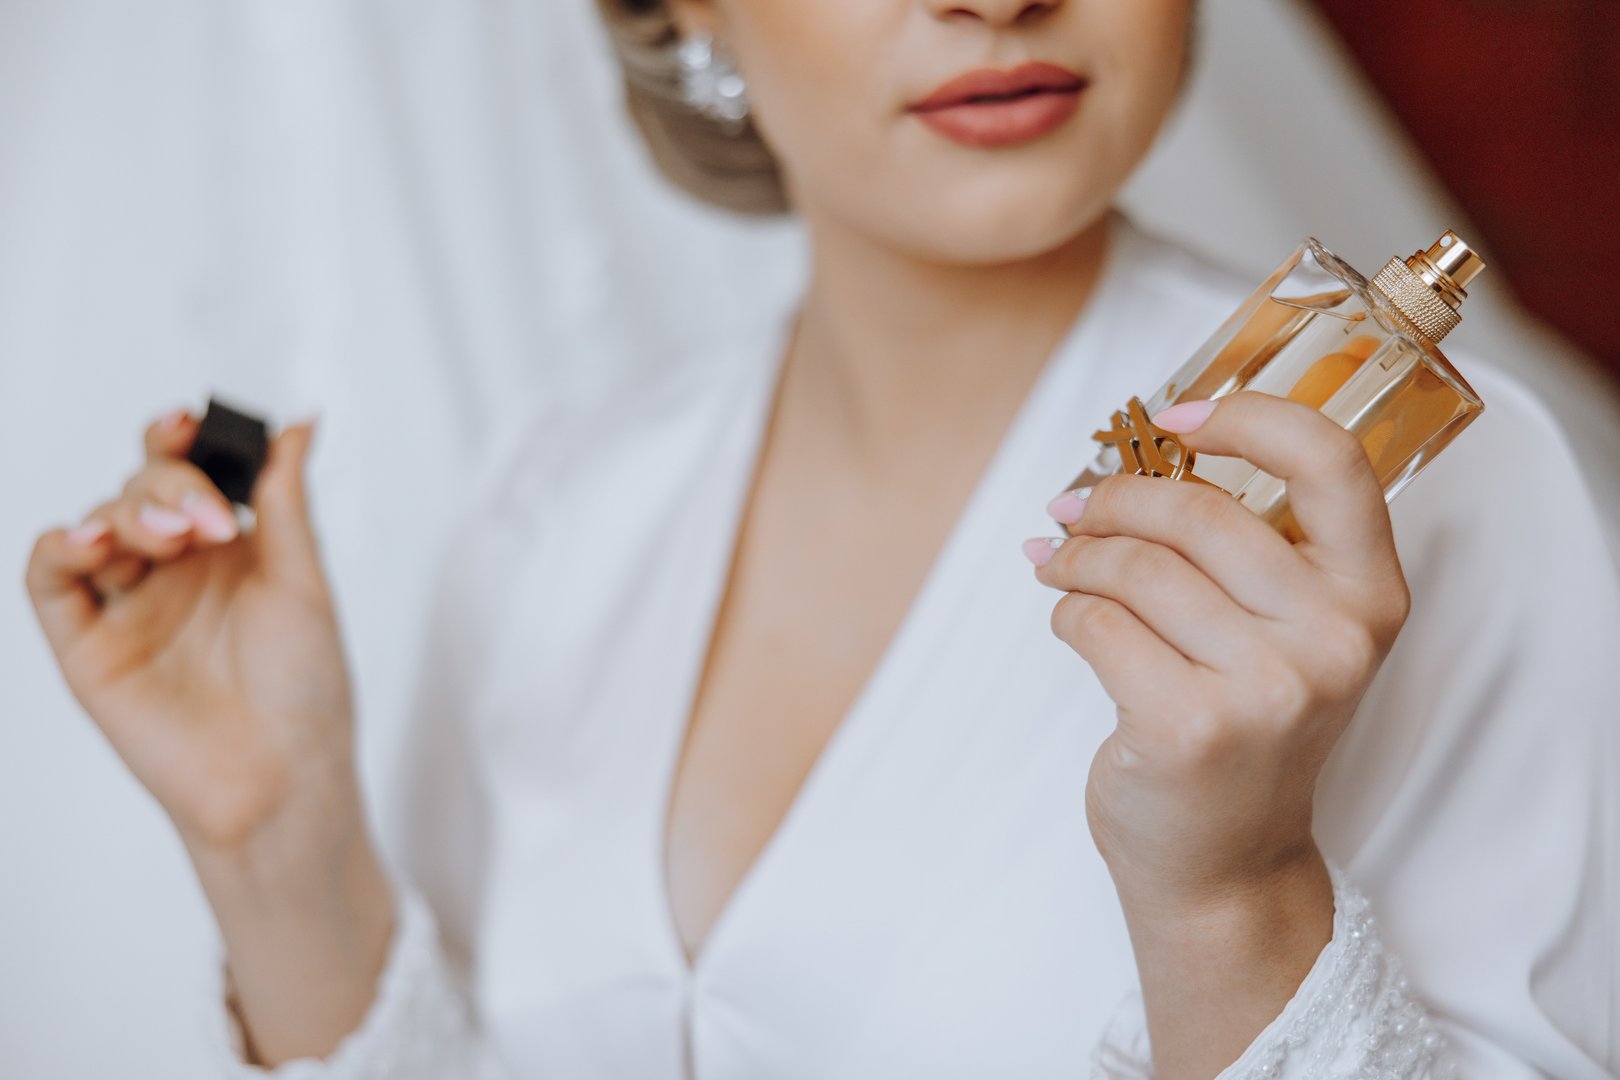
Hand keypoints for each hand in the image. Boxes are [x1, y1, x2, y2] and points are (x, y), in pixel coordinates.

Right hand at [25, 407, 355, 851]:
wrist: (280, 776)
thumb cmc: (305, 686)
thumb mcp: (303, 579)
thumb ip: (285, 500)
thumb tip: (302, 422)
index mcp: (228, 547)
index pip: (187, 471)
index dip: (179, 440)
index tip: (190, 425)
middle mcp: (174, 570)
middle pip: (142, 488)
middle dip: (169, 485)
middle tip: (209, 522)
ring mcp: (128, 604)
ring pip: (98, 523)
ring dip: (127, 513)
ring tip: (170, 538)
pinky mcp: (87, 645)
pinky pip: (51, 581)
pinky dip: (60, 547)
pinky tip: (91, 541)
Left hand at [1026, 391, 1409, 906]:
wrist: (1225, 863)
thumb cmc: (1243, 729)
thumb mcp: (1283, 634)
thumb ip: (1244, 547)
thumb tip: (1124, 456)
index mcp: (1370, 596)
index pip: (1331, 462)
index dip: (1248, 416)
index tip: (1177, 416)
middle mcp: (1334, 639)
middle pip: (1197, 513)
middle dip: (1114, 501)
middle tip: (1072, 509)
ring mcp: (1268, 688)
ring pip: (1137, 567)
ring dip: (1077, 556)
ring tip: (1056, 562)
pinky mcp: (1190, 727)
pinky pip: (1098, 623)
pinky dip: (1067, 610)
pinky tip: (1068, 620)